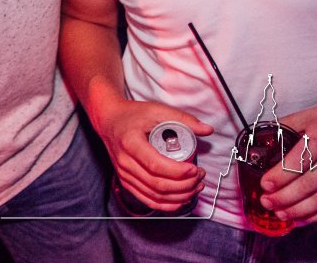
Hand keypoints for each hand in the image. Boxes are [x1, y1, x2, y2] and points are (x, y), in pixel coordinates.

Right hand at [92, 97, 213, 211]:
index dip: (178, 171)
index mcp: (130, 143)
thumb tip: (207, 130)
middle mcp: (125, 162)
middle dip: (184, 185)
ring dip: (179, 196)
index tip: (195, 169)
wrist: (109, 121)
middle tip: (200, 176)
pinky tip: (181, 200)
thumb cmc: (132, 115)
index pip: (155, 165)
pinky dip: (167, 205)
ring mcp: (124, 174)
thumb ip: (183, 119)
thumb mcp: (157, 110)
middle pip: (157, 184)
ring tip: (196, 186)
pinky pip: (148, 200)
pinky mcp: (126, 182)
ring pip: (155, 195)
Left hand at [261, 101, 316, 224]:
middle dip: (285, 197)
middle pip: (309, 183)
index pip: (299, 161)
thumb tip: (262, 139)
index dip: (280, 176)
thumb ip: (285, 126)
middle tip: (267, 202)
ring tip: (280, 213)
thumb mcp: (309, 115)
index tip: (265, 184)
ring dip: (299, 210)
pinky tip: (301, 218)